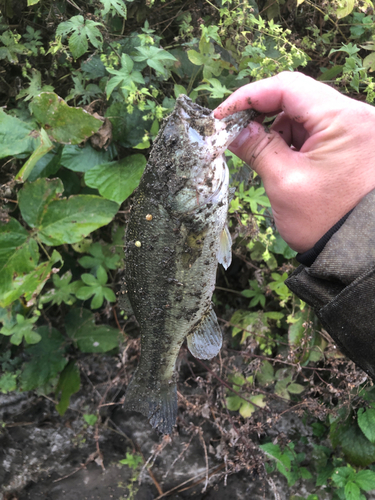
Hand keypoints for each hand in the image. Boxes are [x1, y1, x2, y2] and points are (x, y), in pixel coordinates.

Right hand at [215, 72, 374, 252]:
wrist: (357, 251)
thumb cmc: (325, 221)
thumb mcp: (284, 182)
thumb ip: (256, 147)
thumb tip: (232, 129)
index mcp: (345, 119)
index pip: (288, 87)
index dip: (250, 95)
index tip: (223, 114)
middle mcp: (356, 116)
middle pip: (297, 97)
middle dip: (262, 113)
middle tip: (235, 132)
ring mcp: (355, 129)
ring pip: (303, 114)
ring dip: (276, 129)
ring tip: (260, 155)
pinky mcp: (351, 143)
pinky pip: (314, 130)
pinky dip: (291, 140)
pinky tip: (280, 159)